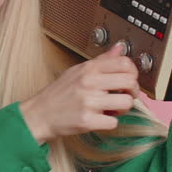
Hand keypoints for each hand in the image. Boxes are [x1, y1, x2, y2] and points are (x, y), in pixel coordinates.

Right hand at [19, 45, 141, 142]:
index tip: (129, 80)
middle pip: (130, 82)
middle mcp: (89, 82)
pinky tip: (99, 119)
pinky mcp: (87, 120)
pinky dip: (109, 123)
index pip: (124, 63)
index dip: (133, 73)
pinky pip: (114, 122)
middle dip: (132, 92)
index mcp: (89, 68)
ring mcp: (89, 102)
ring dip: (122, 109)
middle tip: (124, 96)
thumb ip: (101, 61)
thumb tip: (119, 48)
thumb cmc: (58, 94)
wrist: (39, 114)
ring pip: (126, 103)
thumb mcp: (78, 71)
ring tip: (110, 109)